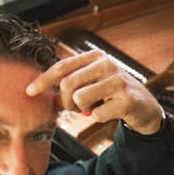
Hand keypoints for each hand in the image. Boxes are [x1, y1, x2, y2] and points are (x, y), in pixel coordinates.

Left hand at [26, 50, 161, 134]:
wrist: (144, 106)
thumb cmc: (112, 94)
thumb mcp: (92, 83)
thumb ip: (71, 84)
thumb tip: (43, 94)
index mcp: (95, 57)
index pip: (62, 67)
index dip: (43, 80)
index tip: (29, 92)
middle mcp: (106, 64)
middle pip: (67, 85)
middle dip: (65, 102)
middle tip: (75, 109)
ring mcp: (118, 81)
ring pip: (80, 99)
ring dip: (83, 110)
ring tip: (96, 107)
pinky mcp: (127, 99)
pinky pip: (96, 114)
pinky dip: (99, 118)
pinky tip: (110, 112)